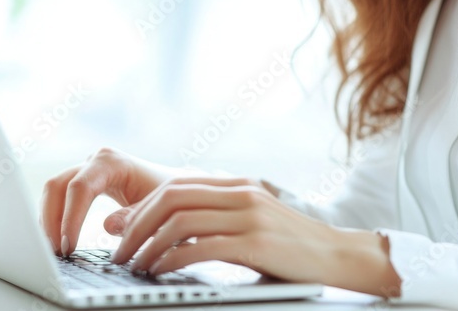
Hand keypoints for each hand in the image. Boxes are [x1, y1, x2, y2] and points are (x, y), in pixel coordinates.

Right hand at [40, 147, 186, 255]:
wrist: (176, 188)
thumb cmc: (169, 198)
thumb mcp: (158, 210)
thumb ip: (135, 217)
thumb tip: (108, 225)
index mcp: (112, 162)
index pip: (80, 187)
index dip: (70, 217)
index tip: (69, 246)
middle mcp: (95, 161)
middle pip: (58, 185)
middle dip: (52, 220)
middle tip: (55, 252)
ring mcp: (87, 169)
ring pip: (54, 191)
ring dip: (49, 221)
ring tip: (54, 251)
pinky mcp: (84, 182)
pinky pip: (59, 197)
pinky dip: (54, 218)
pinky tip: (57, 241)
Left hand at [108, 175, 342, 281]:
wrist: (338, 255)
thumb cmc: (290, 247)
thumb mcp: (251, 223)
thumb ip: (214, 221)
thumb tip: (163, 231)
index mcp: (238, 184)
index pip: (176, 186)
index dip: (142, 208)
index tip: (122, 232)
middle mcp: (241, 193)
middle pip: (171, 198)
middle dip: (136, 225)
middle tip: (119, 252)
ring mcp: (249, 215)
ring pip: (180, 221)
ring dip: (149, 245)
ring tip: (135, 266)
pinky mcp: (256, 242)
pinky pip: (200, 247)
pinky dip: (172, 260)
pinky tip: (161, 273)